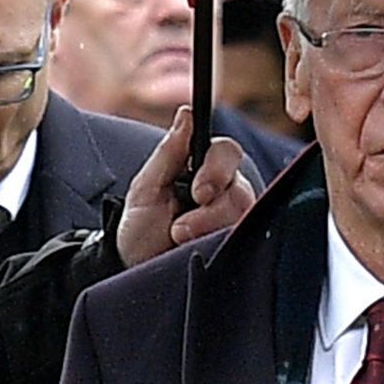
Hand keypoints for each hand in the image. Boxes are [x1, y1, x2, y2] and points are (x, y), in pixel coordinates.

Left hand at [116, 106, 255, 265]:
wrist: (137, 270)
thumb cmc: (140, 228)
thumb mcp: (145, 189)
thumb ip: (168, 152)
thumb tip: (186, 113)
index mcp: (204, 168)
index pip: (227, 152)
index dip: (217, 169)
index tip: (198, 191)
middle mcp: (226, 191)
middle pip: (240, 187)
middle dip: (211, 210)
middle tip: (181, 228)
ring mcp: (235, 219)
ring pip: (243, 214)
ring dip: (209, 229)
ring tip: (180, 241)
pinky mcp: (240, 244)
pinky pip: (247, 239)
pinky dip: (221, 244)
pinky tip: (203, 249)